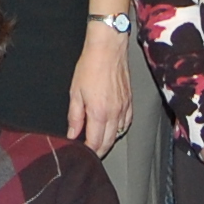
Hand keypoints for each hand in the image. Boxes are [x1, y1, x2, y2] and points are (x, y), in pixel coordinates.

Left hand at [69, 23, 132, 155]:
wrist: (108, 49)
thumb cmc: (90, 66)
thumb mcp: (75, 92)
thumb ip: (74, 116)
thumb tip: (73, 134)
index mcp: (99, 113)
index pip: (95, 143)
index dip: (88, 152)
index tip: (81, 154)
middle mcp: (114, 113)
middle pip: (108, 142)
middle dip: (98, 151)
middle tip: (89, 153)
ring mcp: (124, 108)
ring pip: (118, 134)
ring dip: (108, 141)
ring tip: (98, 142)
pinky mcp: (130, 101)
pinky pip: (127, 122)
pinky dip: (119, 129)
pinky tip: (112, 128)